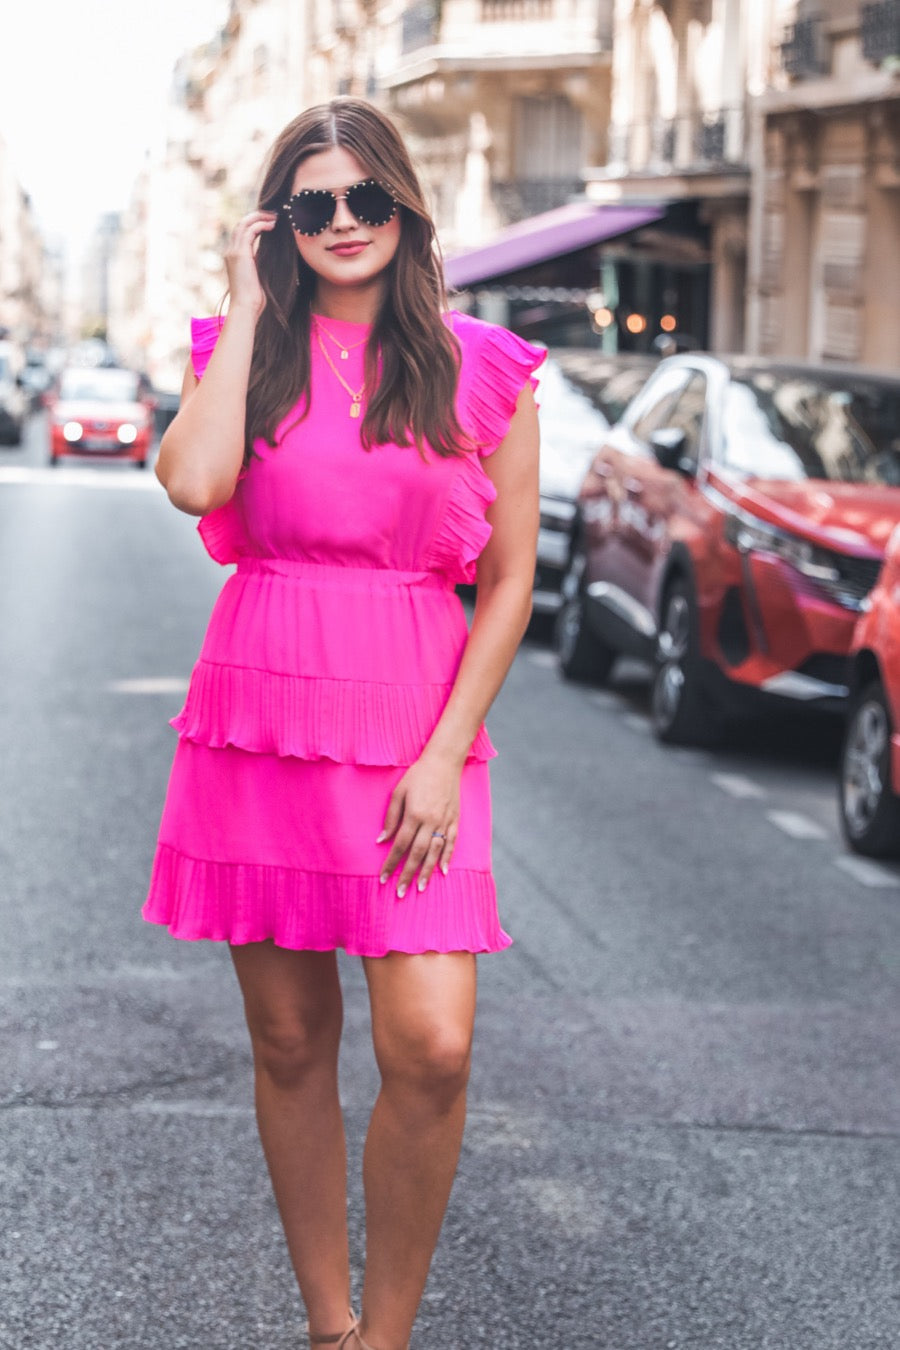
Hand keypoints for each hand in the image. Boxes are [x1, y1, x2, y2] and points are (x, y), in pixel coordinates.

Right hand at [224, 210, 277, 317]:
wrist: (246, 307)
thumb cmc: (255, 298)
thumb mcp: (258, 276)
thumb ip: (260, 263)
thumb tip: (273, 256)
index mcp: (234, 256)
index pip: (242, 232)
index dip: (255, 224)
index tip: (270, 222)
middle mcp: (230, 251)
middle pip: (241, 224)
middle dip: (257, 216)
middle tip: (274, 215)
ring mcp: (233, 251)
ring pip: (244, 224)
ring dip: (260, 217)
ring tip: (275, 217)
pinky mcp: (239, 253)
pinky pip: (250, 231)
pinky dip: (261, 224)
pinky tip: (272, 225)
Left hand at [377, 751, 461, 896]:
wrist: (444, 762)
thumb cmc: (417, 775)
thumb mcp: (398, 792)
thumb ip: (391, 818)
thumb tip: (382, 840)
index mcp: (414, 814)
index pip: (400, 845)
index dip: (391, 863)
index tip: (384, 878)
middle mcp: (430, 821)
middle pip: (417, 854)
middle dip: (407, 874)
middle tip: (401, 893)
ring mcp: (445, 822)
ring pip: (435, 852)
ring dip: (427, 871)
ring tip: (420, 887)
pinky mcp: (455, 820)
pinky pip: (451, 843)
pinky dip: (447, 858)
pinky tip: (443, 871)